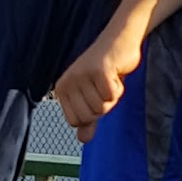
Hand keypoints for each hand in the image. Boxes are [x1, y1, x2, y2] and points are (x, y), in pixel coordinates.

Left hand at [54, 26, 142, 143]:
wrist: (119, 41)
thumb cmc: (105, 70)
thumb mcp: (94, 97)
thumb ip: (88, 119)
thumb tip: (82, 140)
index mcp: (62, 90)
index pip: (75, 122)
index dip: (91, 113)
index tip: (95, 94)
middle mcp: (68, 82)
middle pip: (89, 115)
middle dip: (103, 105)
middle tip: (104, 86)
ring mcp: (82, 76)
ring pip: (102, 106)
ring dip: (112, 96)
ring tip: (109, 78)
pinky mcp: (99, 70)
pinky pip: (112, 96)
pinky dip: (118, 87)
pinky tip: (115, 73)